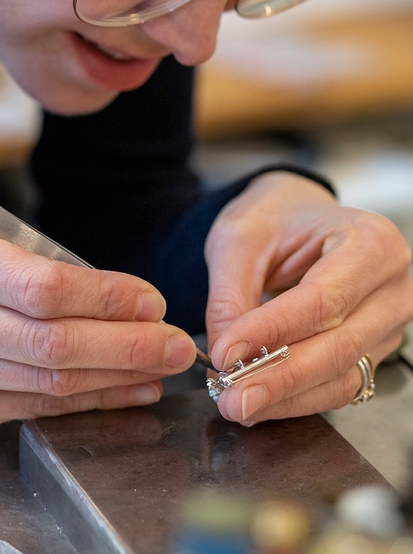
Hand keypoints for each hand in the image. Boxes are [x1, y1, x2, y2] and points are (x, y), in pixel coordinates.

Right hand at [0, 226, 195, 433]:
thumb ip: (43, 268)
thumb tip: (129, 302)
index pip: (40, 286)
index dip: (104, 297)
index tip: (150, 300)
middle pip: (51, 342)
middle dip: (126, 345)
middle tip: (175, 343)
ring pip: (50, 381)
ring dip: (118, 377)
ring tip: (162, 366)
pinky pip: (38, 407)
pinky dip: (91, 400)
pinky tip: (127, 390)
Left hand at [204, 171, 412, 423]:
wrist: (295, 216)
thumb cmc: (275, 218)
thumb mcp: (240, 239)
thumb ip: (231, 297)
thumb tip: (226, 358)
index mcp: (371, 242)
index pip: (322, 299)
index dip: (272, 332)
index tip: (225, 353)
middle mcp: (393, 286)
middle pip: (338, 346)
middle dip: (279, 377)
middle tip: (230, 397)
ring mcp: (389, 323)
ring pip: (341, 375)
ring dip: (286, 397)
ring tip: (237, 402)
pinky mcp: (374, 350)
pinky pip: (339, 385)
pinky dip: (297, 398)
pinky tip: (260, 401)